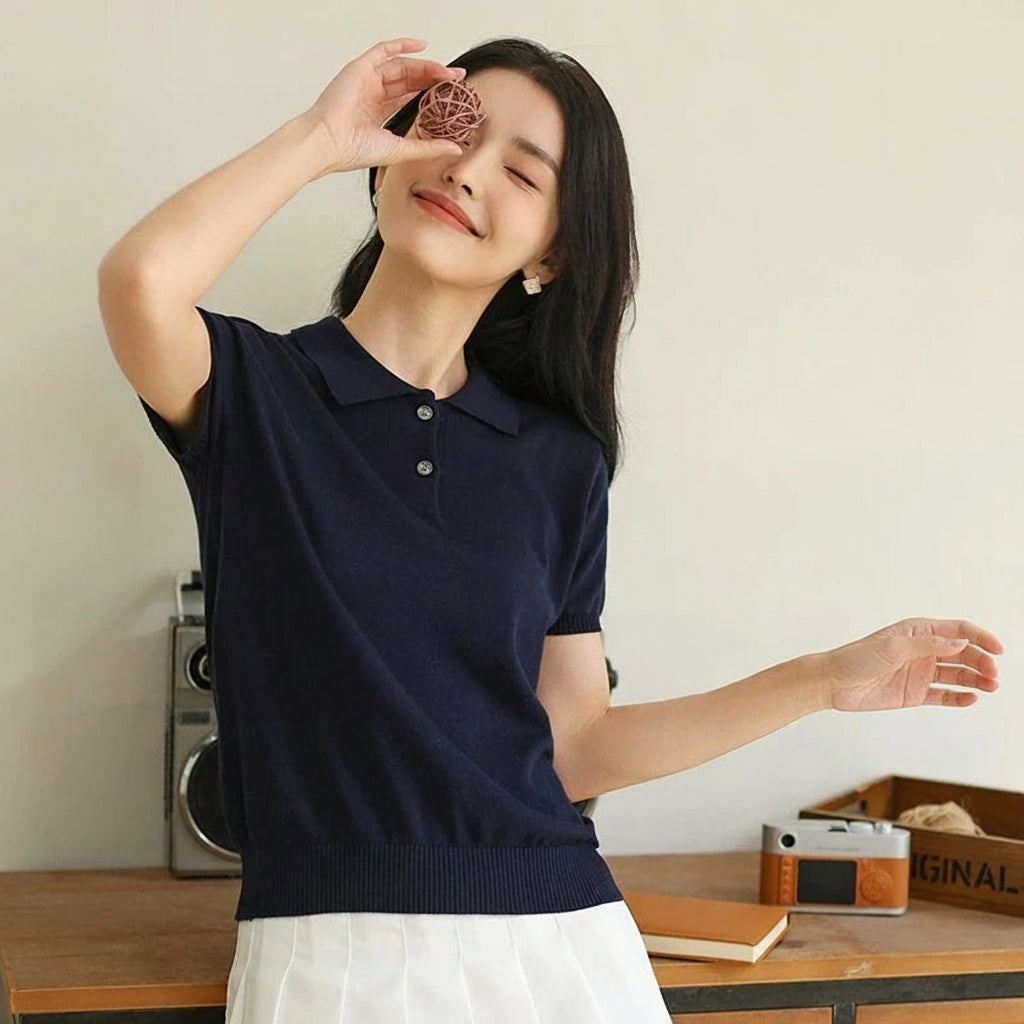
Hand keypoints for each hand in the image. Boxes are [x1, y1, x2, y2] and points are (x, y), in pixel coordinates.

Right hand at [303, 37, 464, 177]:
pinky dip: (402, 45)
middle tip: (456, 80)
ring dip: (425, 67)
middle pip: (409, 80)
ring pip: (402, 66)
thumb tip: (456, 149)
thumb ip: (428, 147)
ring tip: (446, 72)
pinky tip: (424, 47)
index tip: (453, 95)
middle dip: (433, 78)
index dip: (431, 94)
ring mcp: (366, 80)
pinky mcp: (360, 68)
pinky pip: (383, 51)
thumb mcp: (401, 150)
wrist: (329, 143)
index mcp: (378, 114)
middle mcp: (372, 95)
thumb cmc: (354, 150)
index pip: (410, 98)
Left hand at [818, 618, 1002, 711]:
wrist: (833, 682)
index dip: (980, 637)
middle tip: (993, 674)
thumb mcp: (894, 647)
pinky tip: (972, 699)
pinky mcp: (915, 693)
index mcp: (918, 632)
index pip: (958, 630)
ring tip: (991, 686)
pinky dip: (959, 697)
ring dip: (976, 680)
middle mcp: (923, 651)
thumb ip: (928, 646)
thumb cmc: (856, 658)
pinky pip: (943, 695)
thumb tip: (960, 643)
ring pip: (957, 675)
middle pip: (963, 654)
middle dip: (981, 662)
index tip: (998, 649)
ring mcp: (920, 672)